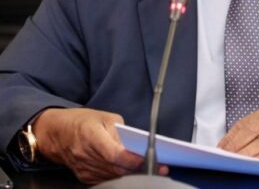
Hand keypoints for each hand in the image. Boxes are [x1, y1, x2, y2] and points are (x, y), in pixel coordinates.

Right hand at [33, 108, 168, 183]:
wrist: (58, 133)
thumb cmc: (83, 121)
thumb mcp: (105, 117)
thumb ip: (121, 131)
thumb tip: (137, 143)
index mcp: (91, 135)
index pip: (114, 153)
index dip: (132, 159)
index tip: (148, 159)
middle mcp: (86, 155)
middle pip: (116, 168)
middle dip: (140, 168)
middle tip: (162, 167)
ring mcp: (84, 169)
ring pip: (113, 176)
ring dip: (133, 174)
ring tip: (154, 170)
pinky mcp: (84, 177)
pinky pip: (107, 179)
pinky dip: (121, 176)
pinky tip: (135, 172)